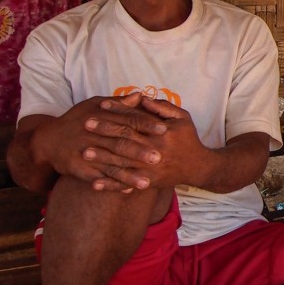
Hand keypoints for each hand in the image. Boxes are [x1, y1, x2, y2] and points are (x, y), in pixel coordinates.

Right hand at [36, 93, 168, 191]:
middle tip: (160, 157)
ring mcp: (86, 153)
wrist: (48, 140)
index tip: (164, 129)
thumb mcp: (94, 106)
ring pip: (111, 164)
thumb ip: (118, 104)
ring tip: (147, 182)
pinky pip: (98, 178)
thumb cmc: (76, 120)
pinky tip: (127, 190)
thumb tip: (140, 96)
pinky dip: (112, 184)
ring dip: (129, 174)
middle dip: (140, 151)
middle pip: (120, 143)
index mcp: (101, 117)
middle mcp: (94, 135)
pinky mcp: (79, 169)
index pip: (127, 120)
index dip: (146, 125)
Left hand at [93, 95, 210, 190]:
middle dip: (104, 133)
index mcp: (160, 134)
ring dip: (102, 158)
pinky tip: (95, 184)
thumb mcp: (182, 118)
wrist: (198, 167)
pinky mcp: (148, 183)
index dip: (117, 113)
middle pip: (124, 140)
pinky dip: (110, 185)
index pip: (134, 121)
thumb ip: (162, 107)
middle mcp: (154, 152)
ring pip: (122, 164)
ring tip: (85, 152)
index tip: (100, 107)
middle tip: (85, 125)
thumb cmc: (188, 139)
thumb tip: (142, 99)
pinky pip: (126, 185)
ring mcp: (149, 169)